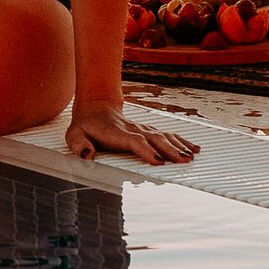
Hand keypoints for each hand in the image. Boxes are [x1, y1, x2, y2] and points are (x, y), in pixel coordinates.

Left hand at [64, 99, 197, 165]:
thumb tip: (87, 155)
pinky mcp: (149, 130)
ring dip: (178, 146)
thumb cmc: (86, 125)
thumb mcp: (74, 135)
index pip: (133, 141)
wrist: (95, 107)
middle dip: (169, 150)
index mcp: (116, 133)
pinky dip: (182, 141)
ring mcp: (143, 129)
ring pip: (164, 136)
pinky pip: (168, 135)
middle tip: (183, 161)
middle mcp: (133, 129)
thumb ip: (78, 145)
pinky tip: (194, 149)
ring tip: (191, 157)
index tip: (158, 161)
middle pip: (154, 139)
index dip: (146, 150)